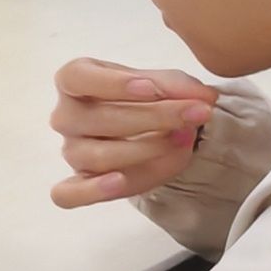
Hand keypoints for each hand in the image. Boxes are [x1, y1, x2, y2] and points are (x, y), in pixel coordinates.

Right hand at [48, 56, 222, 208]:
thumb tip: (204, 99)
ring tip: (182, 141)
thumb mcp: (164, 83)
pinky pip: (68, 194)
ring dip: (145, 150)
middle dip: (154, 116)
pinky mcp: (77, 184)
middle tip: (197, 113)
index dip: (112, 83)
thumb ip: (180, 87)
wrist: (148, 131)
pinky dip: (90, 190)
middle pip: (98, 119)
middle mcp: (66, 117)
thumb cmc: (146, 99)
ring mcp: (71, 151)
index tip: (151, 88)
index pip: (77, 77)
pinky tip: (117, 181)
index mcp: (75, 81)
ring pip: (96, 156)